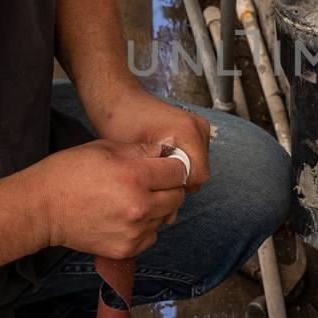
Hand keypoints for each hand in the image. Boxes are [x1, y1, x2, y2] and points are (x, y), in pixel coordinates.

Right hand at [22, 139, 189, 258]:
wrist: (42, 208)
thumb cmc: (70, 171)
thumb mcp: (106, 148)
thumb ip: (141, 151)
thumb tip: (165, 154)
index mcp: (136, 176)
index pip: (179, 172)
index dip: (173, 166)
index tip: (164, 166)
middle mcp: (140, 206)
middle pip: (178, 197)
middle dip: (169, 187)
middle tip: (151, 183)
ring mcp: (134, 231)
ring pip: (164, 217)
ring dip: (156, 208)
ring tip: (131, 200)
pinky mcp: (126, 248)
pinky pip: (150, 236)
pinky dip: (144, 227)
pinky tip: (125, 217)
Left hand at [91, 89, 212, 193]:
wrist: (118, 99)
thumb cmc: (121, 123)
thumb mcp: (136, 160)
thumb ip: (156, 187)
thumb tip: (169, 218)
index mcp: (188, 131)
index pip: (198, 177)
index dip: (177, 188)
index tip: (156, 188)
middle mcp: (199, 127)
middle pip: (199, 173)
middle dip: (177, 183)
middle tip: (151, 184)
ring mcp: (199, 127)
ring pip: (196, 167)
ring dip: (177, 174)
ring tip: (153, 172)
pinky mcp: (194, 129)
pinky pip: (193, 156)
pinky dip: (178, 164)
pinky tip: (158, 164)